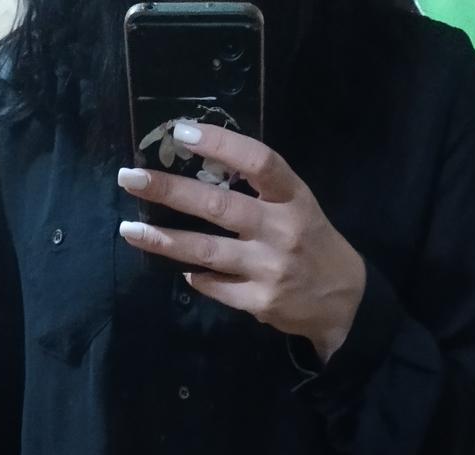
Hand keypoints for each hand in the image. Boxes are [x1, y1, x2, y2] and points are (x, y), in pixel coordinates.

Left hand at [117, 121, 366, 363]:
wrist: (344, 302)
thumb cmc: (314, 245)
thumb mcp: (300, 208)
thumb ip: (260, 193)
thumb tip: (198, 177)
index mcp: (295, 199)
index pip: (259, 162)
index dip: (220, 144)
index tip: (180, 132)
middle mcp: (282, 230)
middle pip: (218, 206)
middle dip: (169, 190)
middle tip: (129, 178)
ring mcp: (270, 269)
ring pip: (206, 251)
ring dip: (163, 240)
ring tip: (130, 229)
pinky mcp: (260, 302)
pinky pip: (214, 286)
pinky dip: (194, 276)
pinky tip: (181, 269)